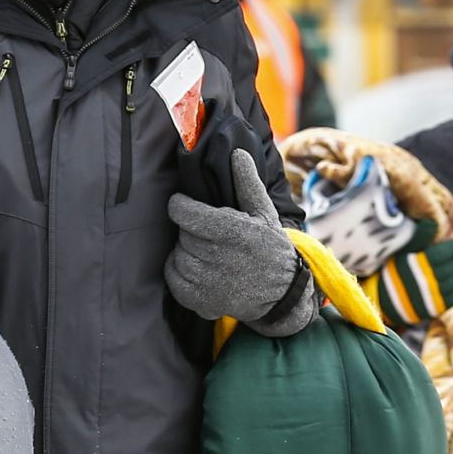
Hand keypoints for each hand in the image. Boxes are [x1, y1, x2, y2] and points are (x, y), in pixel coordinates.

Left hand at [166, 149, 314, 335]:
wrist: (280, 294)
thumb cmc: (270, 247)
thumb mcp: (264, 212)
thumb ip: (247, 183)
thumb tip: (237, 152)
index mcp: (231, 231)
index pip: (183, 212)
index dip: (180, 205)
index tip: (184, 204)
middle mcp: (217, 257)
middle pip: (182, 233)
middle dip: (190, 229)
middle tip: (207, 233)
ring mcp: (207, 282)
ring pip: (177, 254)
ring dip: (186, 250)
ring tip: (206, 251)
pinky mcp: (199, 300)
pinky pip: (173, 276)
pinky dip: (179, 270)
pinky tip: (198, 267)